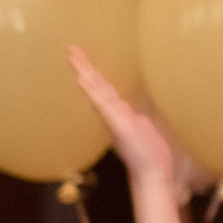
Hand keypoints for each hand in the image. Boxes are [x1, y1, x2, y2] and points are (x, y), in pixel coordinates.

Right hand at [69, 47, 182, 191]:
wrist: (151, 174)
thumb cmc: (148, 155)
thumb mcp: (144, 132)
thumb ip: (137, 121)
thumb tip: (137, 115)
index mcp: (118, 113)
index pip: (103, 88)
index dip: (93, 72)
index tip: (82, 56)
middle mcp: (113, 114)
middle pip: (97, 85)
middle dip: (85, 67)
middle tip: (71, 49)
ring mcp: (114, 119)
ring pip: (98, 92)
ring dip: (86, 74)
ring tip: (74, 58)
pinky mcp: (118, 126)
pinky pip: (103, 106)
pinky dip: (92, 93)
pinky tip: (82, 81)